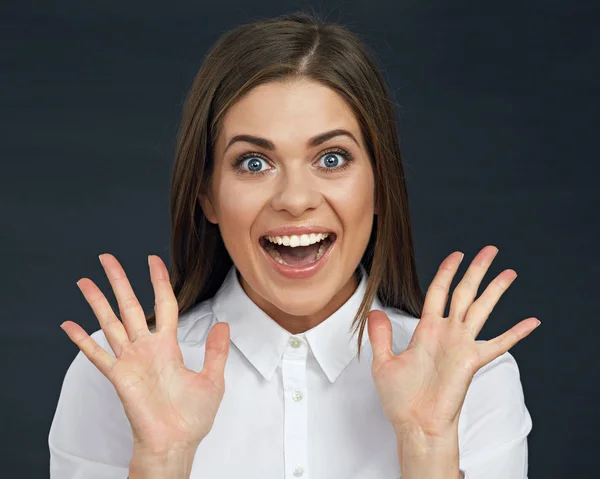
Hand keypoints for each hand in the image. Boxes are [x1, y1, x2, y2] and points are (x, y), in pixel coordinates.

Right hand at [60, 253, 229, 454]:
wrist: (176, 443)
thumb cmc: (192, 417)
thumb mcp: (212, 379)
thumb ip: (216, 351)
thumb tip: (224, 324)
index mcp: (168, 346)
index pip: (163, 304)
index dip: (158, 281)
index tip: (153, 260)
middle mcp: (146, 348)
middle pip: (130, 306)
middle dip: (119, 281)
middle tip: (107, 258)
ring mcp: (130, 361)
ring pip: (110, 323)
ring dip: (97, 302)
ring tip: (85, 281)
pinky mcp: (118, 376)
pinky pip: (97, 355)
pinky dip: (82, 340)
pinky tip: (68, 325)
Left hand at [367, 245, 539, 438]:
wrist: (415, 424)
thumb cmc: (401, 399)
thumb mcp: (383, 362)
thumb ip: (381, 336)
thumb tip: (374, 312)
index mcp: (426, 330)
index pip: (439, 292)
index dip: (447, 271)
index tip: (457, 254)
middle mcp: (447, 333)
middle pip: (464, 292)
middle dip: (476, 270)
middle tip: (490, 250)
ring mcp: (461, 345)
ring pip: (481, 308)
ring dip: (495, 290)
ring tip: (509, 272)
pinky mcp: (471, 361)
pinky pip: (497, 344)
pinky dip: (515, 333)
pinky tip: (532, 322)